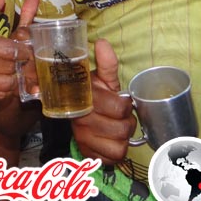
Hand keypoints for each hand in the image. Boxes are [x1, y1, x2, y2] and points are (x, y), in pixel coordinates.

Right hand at [0, 0, 37, 99]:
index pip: (10, 50)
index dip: (23, 51)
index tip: (27, 49)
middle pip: (11, 66)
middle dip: (22, 63)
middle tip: (26, 59)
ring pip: (8, 83)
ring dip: (16, 77)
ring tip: (17, 70)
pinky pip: (0, 94)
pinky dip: (7, 89)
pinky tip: (7, 80)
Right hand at [71, 38, 135, 164]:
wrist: (74, 112)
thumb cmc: (94, 94)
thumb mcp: (101, 78)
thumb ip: (106, 63)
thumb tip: (102, 42)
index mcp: (86, 99)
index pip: (120, 108)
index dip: (125, 105)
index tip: (119, 101)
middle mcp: (81, 120)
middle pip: (122, 129)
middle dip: (126, 122)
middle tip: (118, 116)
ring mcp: (82, 139)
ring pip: (119, 147)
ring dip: (121, 138)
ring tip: (114, 129)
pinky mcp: (86, 154)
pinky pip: (112, 159)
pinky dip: (115, 152)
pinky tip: (110, 141)